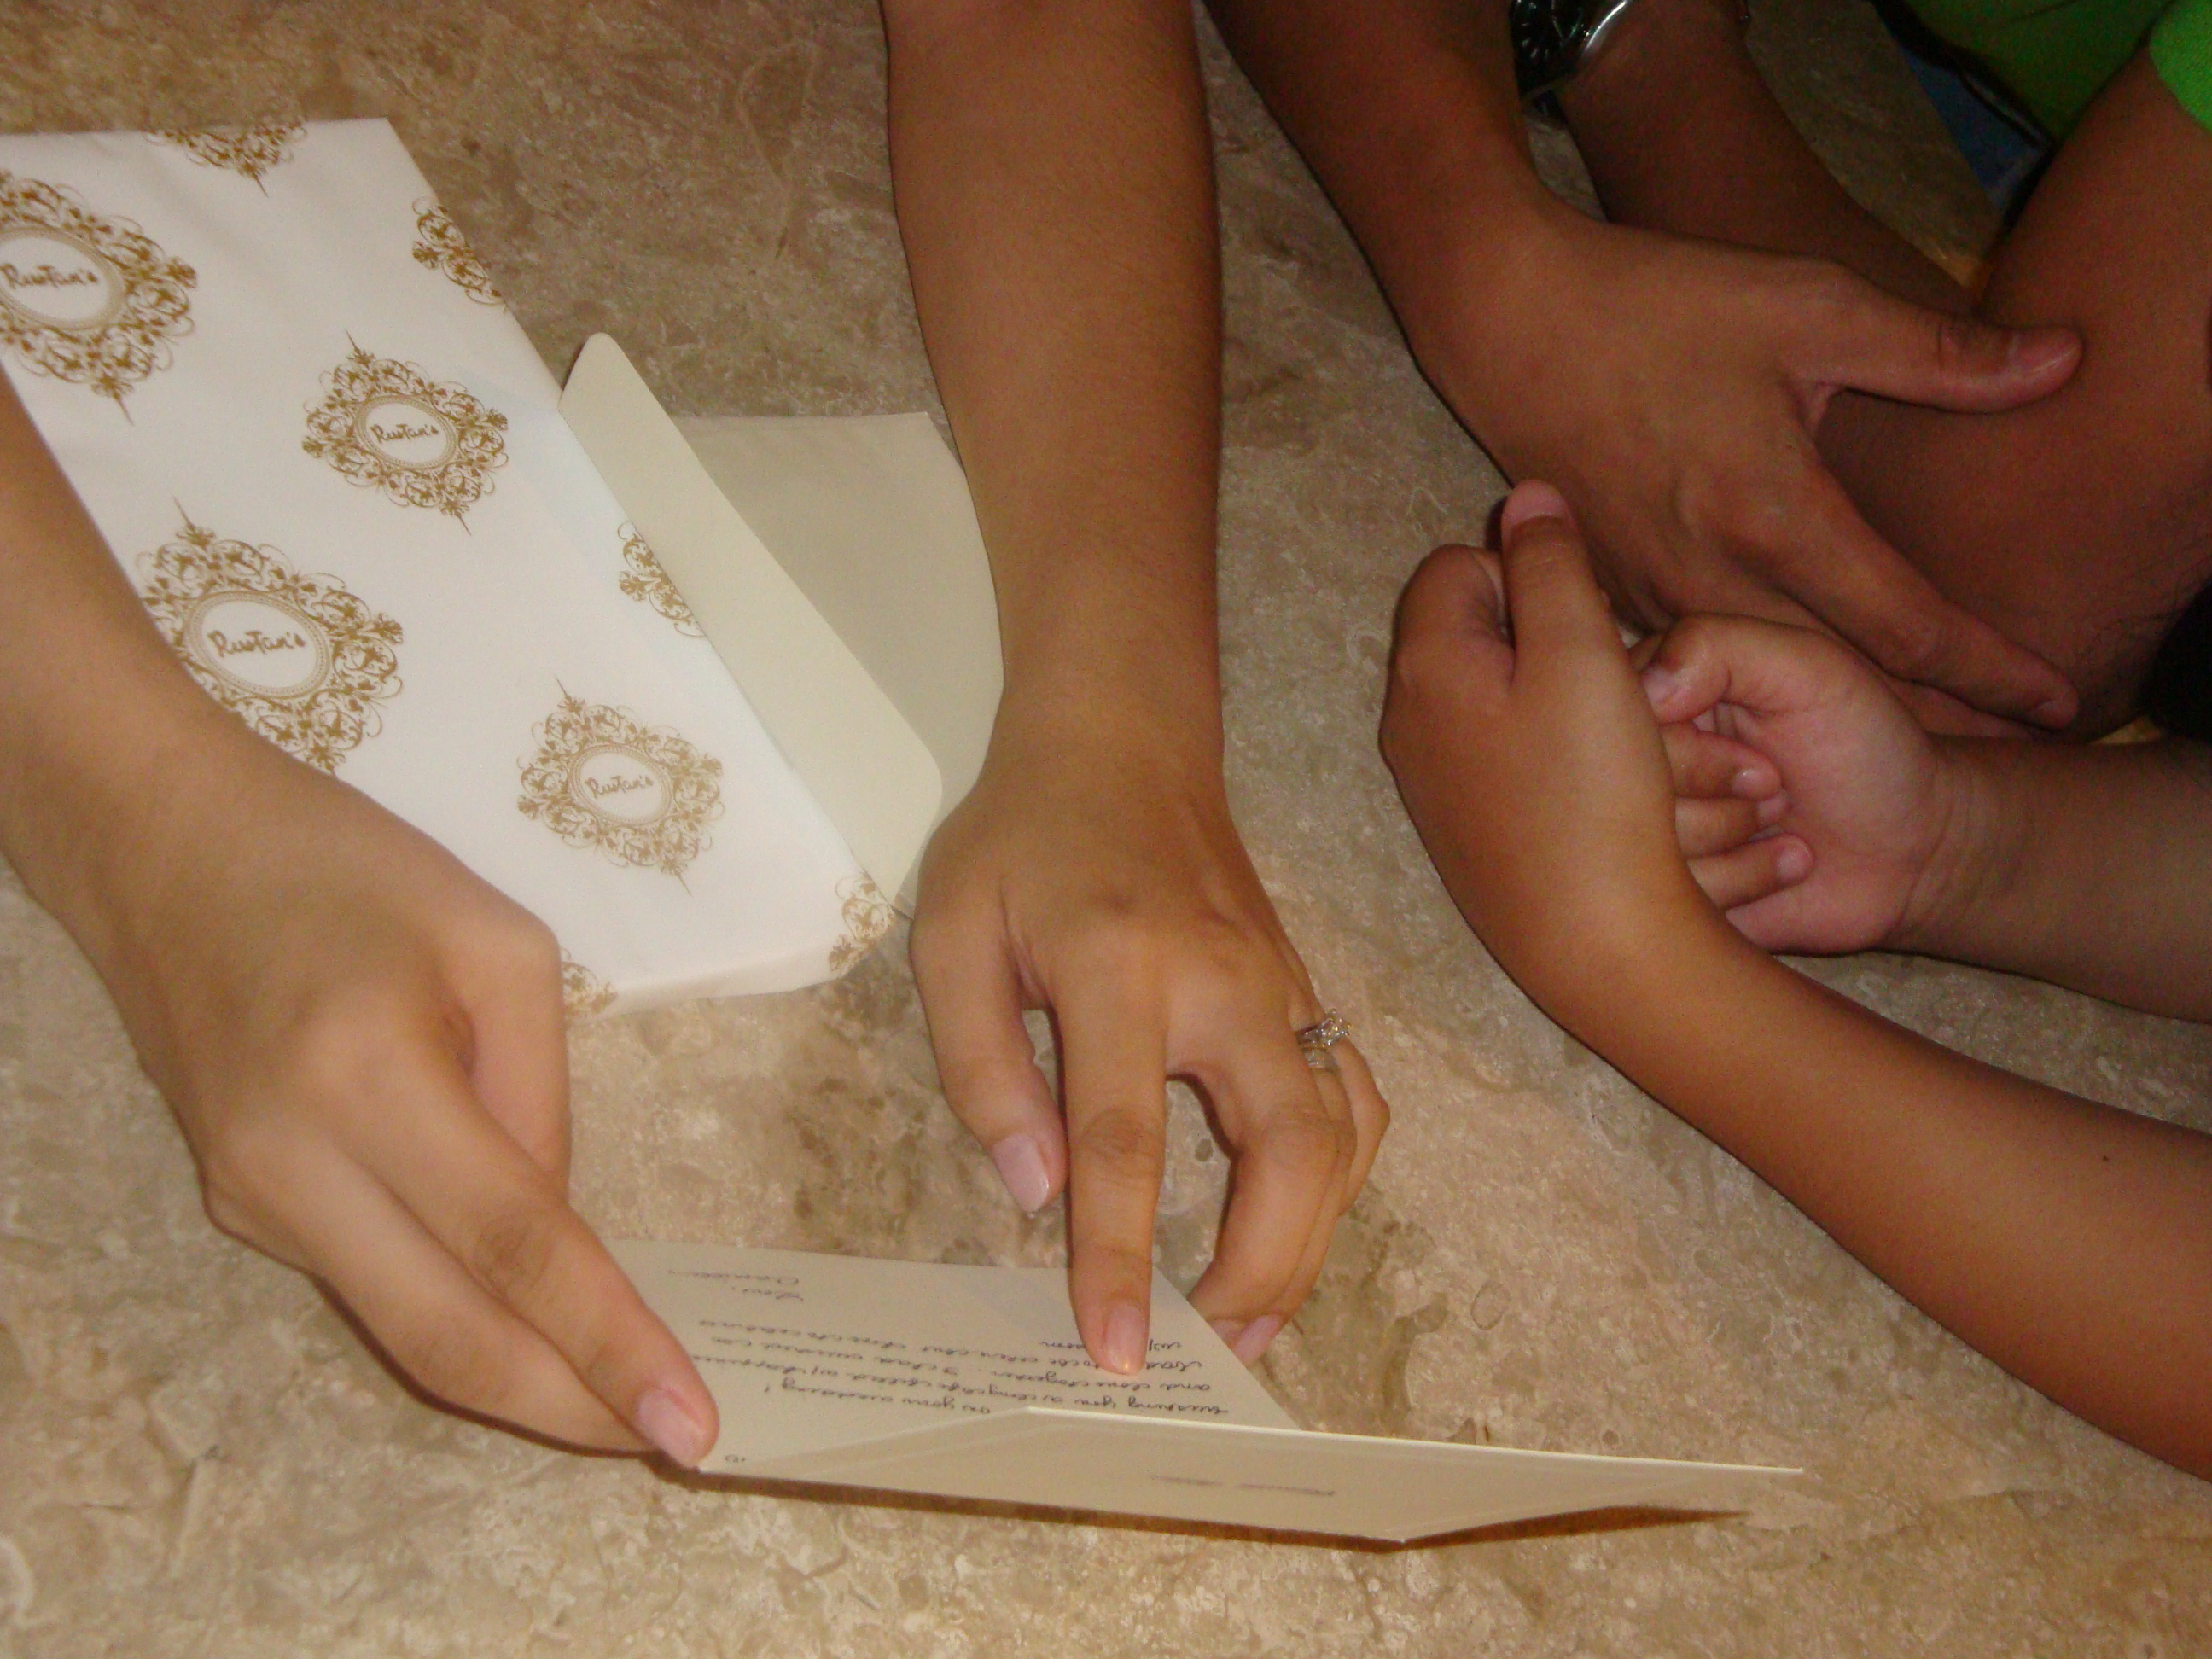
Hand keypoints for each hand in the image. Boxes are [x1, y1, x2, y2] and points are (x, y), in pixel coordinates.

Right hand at [84, 724, 717, 1462]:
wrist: (168, 852)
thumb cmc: (350, 868)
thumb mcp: (499, 945)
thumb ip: (541, 1094)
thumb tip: (560, 1226)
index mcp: (369, 1075)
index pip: (513, 1244)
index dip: (605, 1339)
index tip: (689, 1414)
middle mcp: (293, 1164)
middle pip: (448, 1335)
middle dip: (569, 1408)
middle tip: (676, 1441)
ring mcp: (252, 1198)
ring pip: (404, 1332)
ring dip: (520, 1379)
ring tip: (623, 1395)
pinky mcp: (240, 1206)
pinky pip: (369, 1283)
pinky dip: (460, 1317)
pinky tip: (531, 1321)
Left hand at [909, 713, 1387, 1372]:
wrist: (1122, 742)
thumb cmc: (1023, 840)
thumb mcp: (953, 932)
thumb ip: (980, 1063)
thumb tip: (1036, 1189)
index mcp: (1117, 967)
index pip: (1124, 1140)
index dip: (1119, 1256)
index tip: (1115, 1349)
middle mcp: (1222, 982)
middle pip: (1289, 1149)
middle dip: (1264, 1268)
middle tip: (1209, 1347)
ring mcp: (1282, 985)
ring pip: (1342, 1134)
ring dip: (1311, 1240)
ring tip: (1249, 1316)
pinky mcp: (1305, 990)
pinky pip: (1352, 1099)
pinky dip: (1337, 1181)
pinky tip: (1291, 1227)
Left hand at [1380, 482, 1718, 1022]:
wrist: (1596, 945)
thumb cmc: (1594, 793)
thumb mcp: (1582, 652)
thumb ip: (1551, 564)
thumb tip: (1527, 496)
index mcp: (1425, 667)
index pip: (1457, 567)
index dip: (1530, 570)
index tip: (1587, 615)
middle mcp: (1410, 725)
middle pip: (1475, 632)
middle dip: (1550, 633)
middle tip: (1612, 671)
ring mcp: (1434, 786)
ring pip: (1497, 698)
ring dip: (1562, 695)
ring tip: (1622, 729)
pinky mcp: (1469, 834)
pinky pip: (1508, 760)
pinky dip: (1557, 753)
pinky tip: (1605, 782)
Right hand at [1429, 207, 2081, 729]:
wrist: (1509, 319)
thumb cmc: (1658, 304)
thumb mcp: (1811, 309)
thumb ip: (1941, 353)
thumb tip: (2063, 361)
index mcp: (1775, 516)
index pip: (1908, 625)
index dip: (1993, 672)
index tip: (2060, 706)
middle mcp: (1712, 577)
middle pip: (1842, 679)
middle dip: (1928, 716)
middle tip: (2002, 745)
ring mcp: (1652, 596)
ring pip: (1760, 683)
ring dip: (1830, 711)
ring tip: (1903, 739)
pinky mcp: (1609, 594)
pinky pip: (1696, 660)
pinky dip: (1750, 684)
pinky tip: (1779, 697)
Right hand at [1639, 613, 1972, 955]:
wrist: (1914, 844)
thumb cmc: (1862, 743)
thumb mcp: (1807, 668)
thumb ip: (1716, 646)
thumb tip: (1642, 690)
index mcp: (1652, 699)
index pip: (1611, 728)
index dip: (1688, 751)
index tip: (1759, 752)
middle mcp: (1635, 768)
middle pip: (1621, 796)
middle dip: (1720, 796)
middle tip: (1777, 784)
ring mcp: (1647, 836)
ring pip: (1642, 853)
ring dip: (1735, 839)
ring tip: (1781, 823)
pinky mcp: (1668, 897)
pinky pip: (1669, 902)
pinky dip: (1743, 883)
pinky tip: (1781, 866)